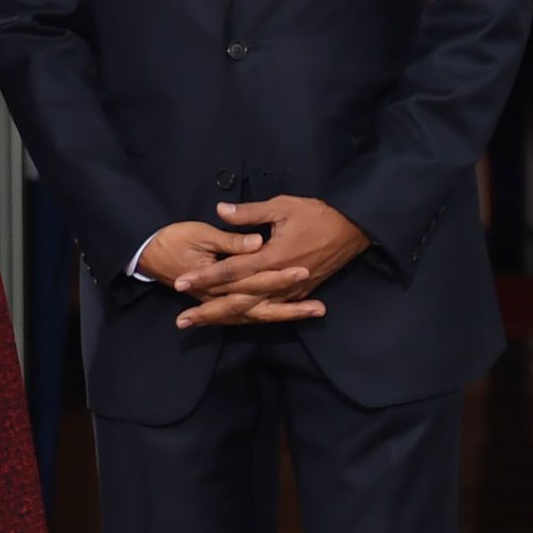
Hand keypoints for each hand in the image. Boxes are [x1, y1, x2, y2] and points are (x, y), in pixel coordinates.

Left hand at [169, 196, 368, 329]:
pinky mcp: (299, 295)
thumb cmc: (316, 215)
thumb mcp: (282, 207)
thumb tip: (219, 210)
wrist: (352, 231)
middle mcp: (277, 281)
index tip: (180, 283)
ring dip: (225, 319)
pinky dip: (250, 318)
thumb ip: (249, 213)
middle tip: (182, 320)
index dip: (204, 277)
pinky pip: (270, 311)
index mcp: (271, 258)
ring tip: (201, 325)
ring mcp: (290, 292)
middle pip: (237, 301)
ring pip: (252, 311)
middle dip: (208, 310)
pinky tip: (234, 322)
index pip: (230, 271)